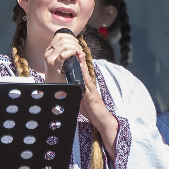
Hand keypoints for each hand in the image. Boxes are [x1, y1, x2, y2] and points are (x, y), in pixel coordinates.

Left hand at [42, 30, 117, 149]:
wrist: (102, 120)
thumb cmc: (91, 110)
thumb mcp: (81, 99)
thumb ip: (75, 92)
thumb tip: (66, 88)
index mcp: (84, 86)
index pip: (80, 71)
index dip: (75, 62)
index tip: (70, 53)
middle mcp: (88, 86)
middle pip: (83, 70)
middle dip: (78, 60)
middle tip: (74, 48)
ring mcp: (90, 91)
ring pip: (85, 76)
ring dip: (82, 66)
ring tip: (78, 55)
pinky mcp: (92, 98)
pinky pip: (87, 87)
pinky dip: (84, 79)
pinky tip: (81, 73)